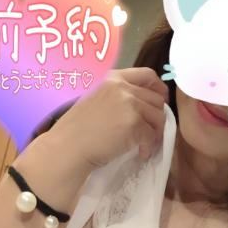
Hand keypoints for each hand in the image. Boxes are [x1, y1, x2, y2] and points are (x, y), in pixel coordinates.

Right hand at [44, 67, 169, 174]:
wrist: (68, 147)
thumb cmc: (76, 129)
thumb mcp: (95, 99)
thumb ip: (117, 96)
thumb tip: (143, 104)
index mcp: (112, 78)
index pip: (148, 74)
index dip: (158, 88)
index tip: (160, 102)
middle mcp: (122, 87)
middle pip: (156, 98)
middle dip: (157, 117)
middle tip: (150, 132)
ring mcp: (130, 104)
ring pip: (158, 117)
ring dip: (155, 132)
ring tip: (145, 144)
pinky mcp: (134, 124)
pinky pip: (152, 135)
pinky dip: (149, 146)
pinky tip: (141, 153)